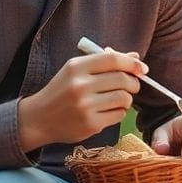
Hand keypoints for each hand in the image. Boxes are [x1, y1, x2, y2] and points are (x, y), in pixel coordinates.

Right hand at [18, 50, 144, 150]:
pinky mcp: (90, 124)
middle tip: (132, 86)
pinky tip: (109, 111)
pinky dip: (120, 112)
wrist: (39, 118)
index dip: (132, 63)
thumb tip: (135, 58)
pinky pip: (119, 115)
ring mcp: (85, 106)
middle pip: (122, 79)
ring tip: (118, 99)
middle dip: (133, 82)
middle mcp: (80, 85)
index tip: (142, 68)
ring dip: (127, 99)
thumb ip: (105, 63)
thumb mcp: (77, 70)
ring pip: (124, 98)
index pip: (112, 59)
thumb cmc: (61, 91)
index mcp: (76, 67)